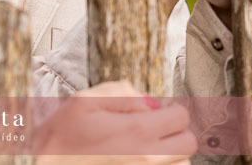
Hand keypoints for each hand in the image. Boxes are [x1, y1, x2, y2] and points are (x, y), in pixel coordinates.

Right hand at [35, 80, 195, 163]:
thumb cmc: (63, 137)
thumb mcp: (86, 101)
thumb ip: (122, 94)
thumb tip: (149, 103)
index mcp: (136, 131)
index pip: (181, 117)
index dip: (170, 110)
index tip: (159, 111)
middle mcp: (147, 158)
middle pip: (188, 143)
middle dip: (175, 132)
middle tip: (155, 128)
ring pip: (182, 164)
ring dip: (170, 154)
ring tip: (146, 148)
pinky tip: (139, 161)